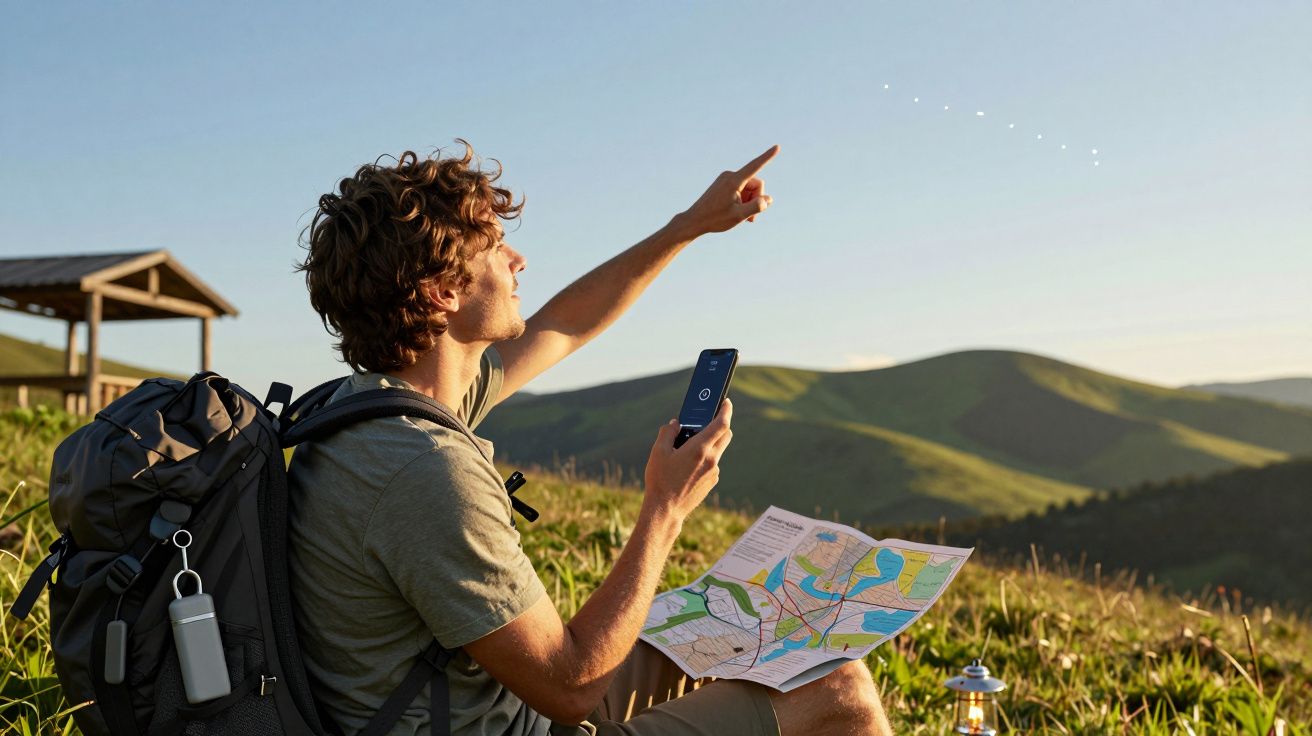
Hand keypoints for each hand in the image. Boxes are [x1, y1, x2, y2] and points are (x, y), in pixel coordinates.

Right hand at [641, 398, 733, 523]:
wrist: (666, 510)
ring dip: (710, 442)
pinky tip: (688, 464)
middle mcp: (711, 460)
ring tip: (690, 445)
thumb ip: (668, 433)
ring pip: (718, 450)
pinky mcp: (711, 482)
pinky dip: (705, 458)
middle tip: (709, 420)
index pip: (721, 424)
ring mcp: (713, 472)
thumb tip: (675, 423)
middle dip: (721, 424)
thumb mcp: (658, 452)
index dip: (726, 410)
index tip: (726, 402)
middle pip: (726, 435)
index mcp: (699, 449)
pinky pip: (712, 464)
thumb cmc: (660, 480)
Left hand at [679, 146, 778, 236]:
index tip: (777, 146)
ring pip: (749, 188)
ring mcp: (727, 179)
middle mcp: (730, 176)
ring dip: (750, 202)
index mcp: (734, 180)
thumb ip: (756, 207)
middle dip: (757, 200)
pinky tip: (738, 212)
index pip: (755, 166)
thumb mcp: (739, 216)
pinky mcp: (724, 184)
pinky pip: (742, 189)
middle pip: (756, 184)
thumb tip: (768, 199)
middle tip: (751, 218)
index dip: (767, 157)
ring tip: (743, 217)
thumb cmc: (715, 219)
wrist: (694, 221)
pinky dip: (743, 200)